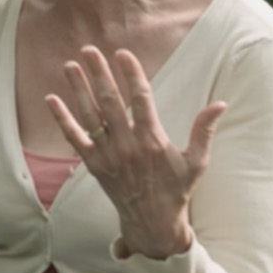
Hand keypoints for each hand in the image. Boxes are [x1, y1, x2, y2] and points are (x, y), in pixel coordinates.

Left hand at [44, 46, 226, 259]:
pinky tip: (51, 99)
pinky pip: (74, 138)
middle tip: (89, 49)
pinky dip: (62, 119)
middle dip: (99, 73)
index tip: (123, 53)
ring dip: (78, 89)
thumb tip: (221, 103)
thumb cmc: (176, 189)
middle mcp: (128, 145)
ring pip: (90, 115)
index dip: (132, 74)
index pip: (141, 98)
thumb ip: (204, 130)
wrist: (152, 222)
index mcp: (153, 140)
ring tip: (70, 65)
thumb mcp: (197, 162)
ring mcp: (108, 155)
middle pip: (111, 101)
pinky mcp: (93, 164)